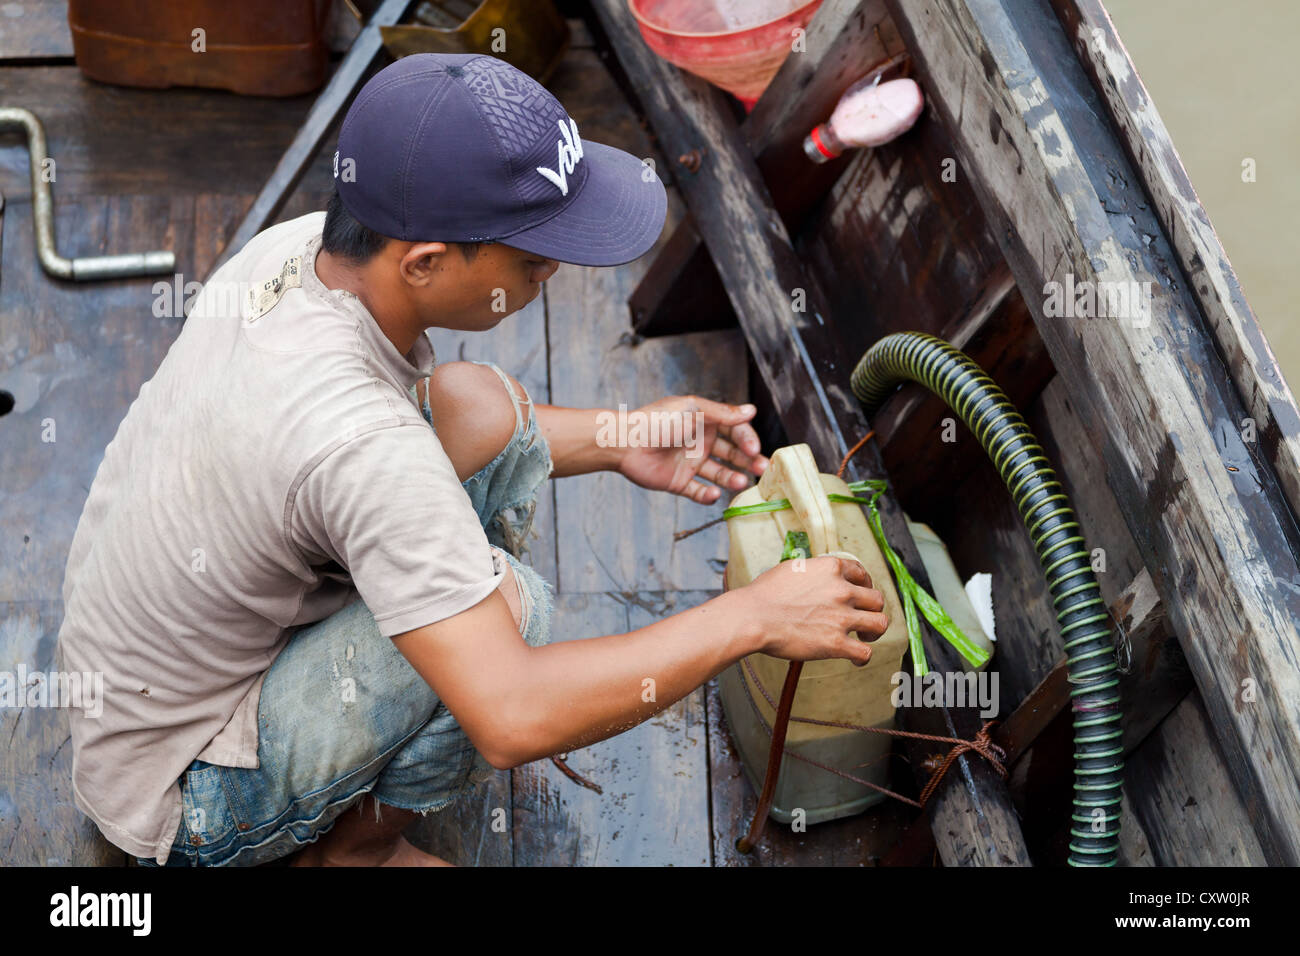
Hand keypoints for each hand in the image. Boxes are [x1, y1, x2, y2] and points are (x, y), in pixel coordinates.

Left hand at [615, 395, 769, 503]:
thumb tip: (751, 410)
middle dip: (748, 461)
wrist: (623, 443)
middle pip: (732, 453)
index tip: (754, 450)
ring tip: (741, 483)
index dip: (747, 439)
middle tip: (761, 469)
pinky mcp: (678, 481)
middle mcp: (700, 442)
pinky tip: (713, 494)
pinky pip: (698, 491)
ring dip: (732, 478)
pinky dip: (708, 495)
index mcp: (704, 421)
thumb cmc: (656, 421)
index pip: (735, 431)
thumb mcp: (692, 411)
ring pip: (719, 473)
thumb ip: (722, 414)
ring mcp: (690, 463)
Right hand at [740, 555, 887, 665]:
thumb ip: (812, 573)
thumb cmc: (763, 595)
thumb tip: (814, 578)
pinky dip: (863, 658)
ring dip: (875, 631)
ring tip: (865, 638)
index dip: (864, 585)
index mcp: (831, 569)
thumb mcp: (791, 569)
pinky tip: (855, 660)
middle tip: (862, 617)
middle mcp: (842, 590)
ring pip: (879, 623)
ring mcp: (842, 617)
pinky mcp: (836, 643)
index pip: (861, 573)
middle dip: (871, 609)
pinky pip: (865, 653)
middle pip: (876, 599)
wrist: (753, 617)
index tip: (860, 594)